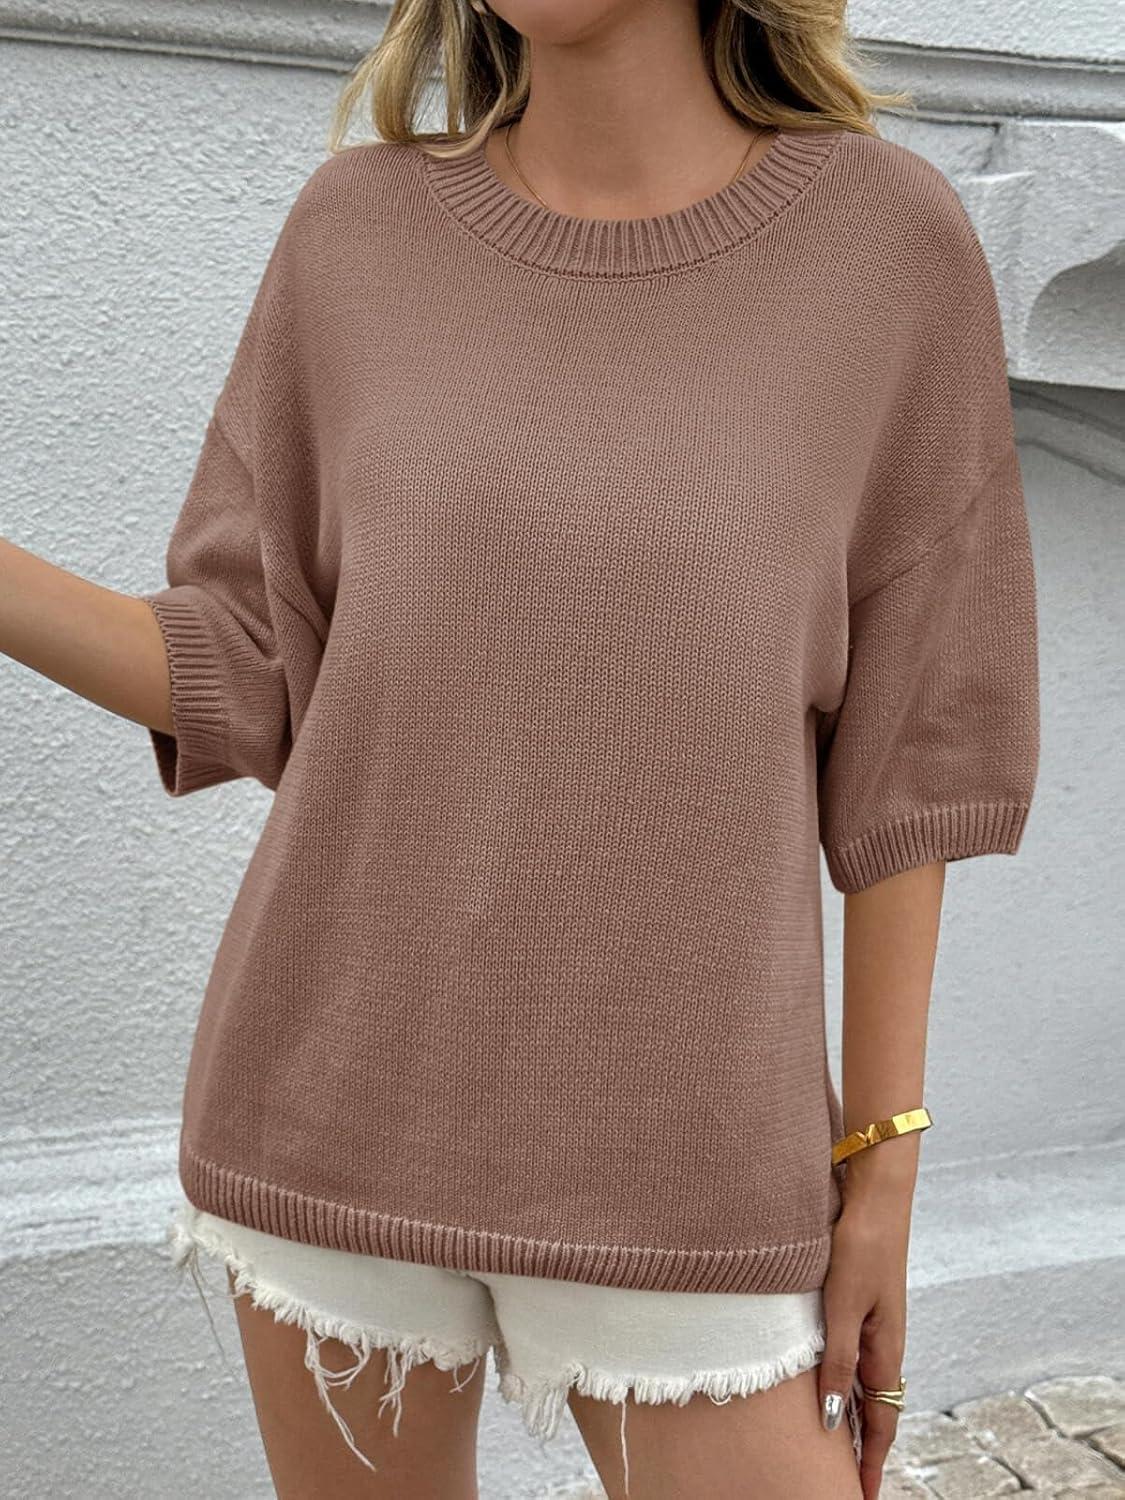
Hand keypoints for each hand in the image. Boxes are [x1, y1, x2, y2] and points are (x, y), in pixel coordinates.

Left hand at [817, 1168, 911, 1498]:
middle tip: (845, 1481)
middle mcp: (883, 1342)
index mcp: (884, 1349)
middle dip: (862, 1449)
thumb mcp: (842, 1306)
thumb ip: (837, 1361)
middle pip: (875, 1409)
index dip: (870, 1461)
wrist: (875, 1194)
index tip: (860, 1497)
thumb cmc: (858, 1246)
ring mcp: (874, 1323)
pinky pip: (856, 1356)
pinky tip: (828, 1382)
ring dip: (853, 1416)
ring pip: (864, 1383)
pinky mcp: (861, 1303)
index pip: (881, 1422)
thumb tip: (832, 1418)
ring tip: (833, 1448)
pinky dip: (845, 1381)